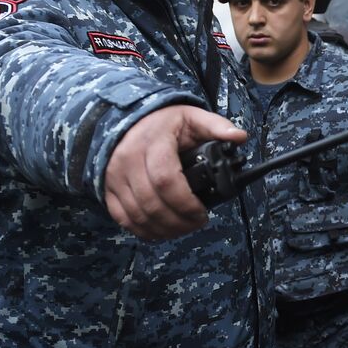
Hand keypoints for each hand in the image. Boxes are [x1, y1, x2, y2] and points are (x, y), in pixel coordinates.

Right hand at [105, 105, 245, 239]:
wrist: (127, 120)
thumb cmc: (163, 122)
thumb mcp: (191, 117)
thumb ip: (216, 126)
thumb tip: (239, 137)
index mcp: (152, 142)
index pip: (166, 180)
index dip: (186, 203)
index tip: (203, 212)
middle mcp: (128, 160)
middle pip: (152, 203)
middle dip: (179, 221)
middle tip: (197, 222)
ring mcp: (115, 177)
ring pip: (138, 214)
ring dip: (163, 228)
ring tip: (184, 227)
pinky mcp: (108, 189)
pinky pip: (123, 218)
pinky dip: (143, 230)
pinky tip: (162, 230)